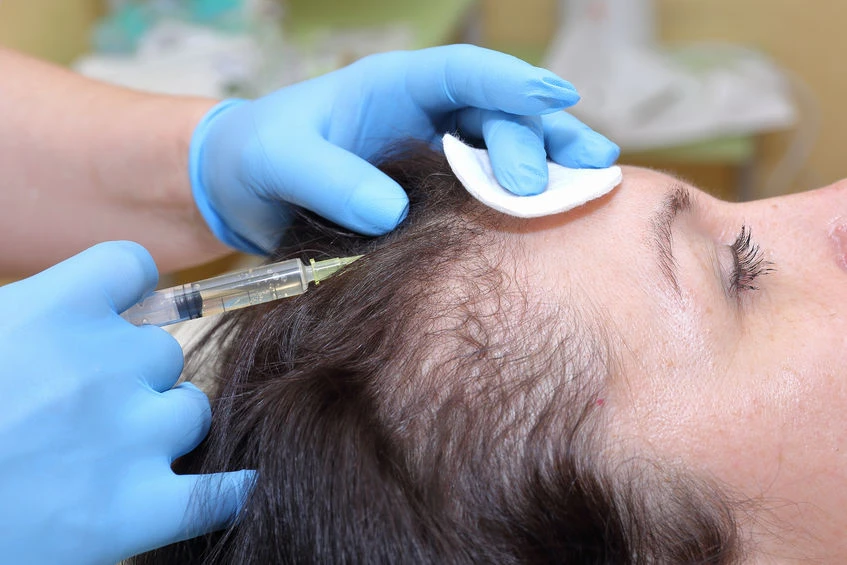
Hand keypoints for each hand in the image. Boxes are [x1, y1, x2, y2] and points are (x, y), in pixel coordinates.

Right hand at [0, 242, 253, 563]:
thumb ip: (34, 313)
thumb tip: (90, 302)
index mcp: (53, 312)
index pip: (132, 266)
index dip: (128, 289)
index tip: (118, 310)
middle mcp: (102, 366)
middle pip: (161, 352)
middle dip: (132, 377)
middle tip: (82, 410)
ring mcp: (125, 438)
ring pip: (190, 410)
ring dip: (163, 427)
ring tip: (111, 455)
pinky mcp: (131, 512)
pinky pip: (217, 494)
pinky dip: (228, 492)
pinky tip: (235, 487)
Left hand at [190, 44, 619, 253]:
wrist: (246, 191)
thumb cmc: (257, 160)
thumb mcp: (280, 163)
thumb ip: (328, 180)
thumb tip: (391, 212)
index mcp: (393, 86)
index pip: (461, 73)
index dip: (509, 83)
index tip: (552, 100)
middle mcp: (424, 113)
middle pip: (497, 111)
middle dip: (531, 140)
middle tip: (540, 187)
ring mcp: (435, 151)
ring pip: (505, 146)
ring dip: (549, 162)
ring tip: (594, 181)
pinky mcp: (436, 190)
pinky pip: (487, 187)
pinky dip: (521, 198)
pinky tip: (555, 214)